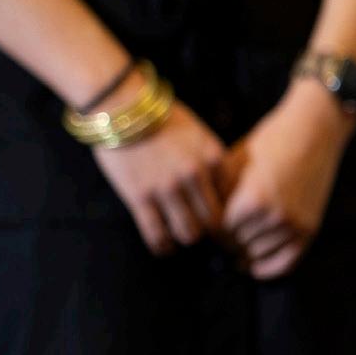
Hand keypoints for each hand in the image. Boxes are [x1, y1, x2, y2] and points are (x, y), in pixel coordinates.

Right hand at [91, 96, 230, 254]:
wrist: (122, 106)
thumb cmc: (162, 118)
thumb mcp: (200, 134)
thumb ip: (212, 161)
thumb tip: (223, 190)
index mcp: (215, 158)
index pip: (233, 199)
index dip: (231, 213)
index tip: (226, 221)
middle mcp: (195, 175)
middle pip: (215, 221)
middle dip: (212, 231)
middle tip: (206, 234)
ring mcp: (168, 188)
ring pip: (189, 232)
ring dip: (187, 238)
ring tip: (182, 238)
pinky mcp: (140, 197)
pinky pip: (157, 234)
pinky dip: (162, 246)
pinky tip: (163, 248)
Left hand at [218, 79, 353, 279]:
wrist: (312, 131)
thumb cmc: (269, 144)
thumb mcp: (233, 165)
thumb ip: (218, 198)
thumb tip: (205, 224)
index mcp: (251, 201)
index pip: (218, 232)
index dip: (210, 229)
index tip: (208, 225)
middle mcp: (274, 218)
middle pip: (236, 245)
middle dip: (226, 239)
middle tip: (222, 233)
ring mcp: (295, 224)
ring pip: (258, 254)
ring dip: (245, 251)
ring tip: (236, 244)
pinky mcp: (310, 227)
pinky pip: (286, 261)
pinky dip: (268, 268)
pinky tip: (254, 265)